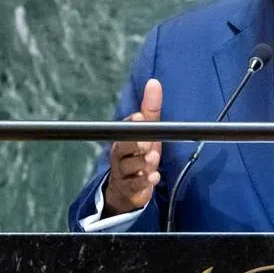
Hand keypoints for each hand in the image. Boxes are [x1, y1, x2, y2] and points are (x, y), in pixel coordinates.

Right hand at [104, 78, 162, 215]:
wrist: (127, 189)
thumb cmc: (139, 155)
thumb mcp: (147, 133)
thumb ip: (150, 110)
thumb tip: (154, 82)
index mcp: (122, 138)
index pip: (125, 128)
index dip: (132, 123)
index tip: (140, 117)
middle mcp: (119, 154)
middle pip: (123, 147)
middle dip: (134, 143)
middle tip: (145, 142)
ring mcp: (123, 172)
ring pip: (129, 166)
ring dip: (142, 162)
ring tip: (153, 158)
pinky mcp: (129, 188)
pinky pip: (134, 185)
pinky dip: (144, 182)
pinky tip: (154, 177)